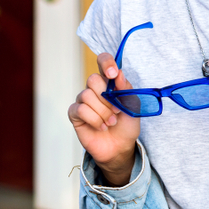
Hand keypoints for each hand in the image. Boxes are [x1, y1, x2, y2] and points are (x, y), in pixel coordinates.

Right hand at [67, 52, 140, 185]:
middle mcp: (94, 89)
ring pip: (87, 96)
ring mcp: (83, 101)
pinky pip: (81, 109)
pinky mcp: (75, 114)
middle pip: (92, 79)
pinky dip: (94, 120)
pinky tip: (101, 127)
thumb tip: (118, 73)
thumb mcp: (133, 105)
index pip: (103, 61)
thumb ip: (125, 88)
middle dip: (107, 98)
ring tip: (111, 122)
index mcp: (109, 82)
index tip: (113, 74)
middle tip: (117, 110)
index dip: (106, 62)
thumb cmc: (127, 124)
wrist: (120, 146)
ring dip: (103, 112)